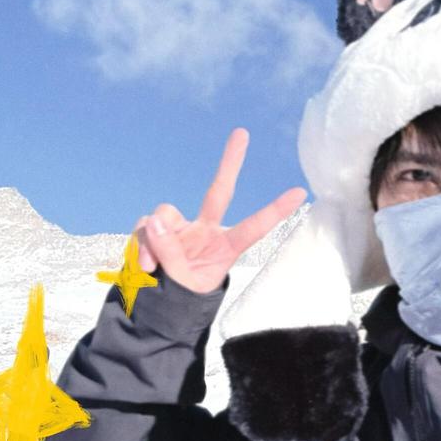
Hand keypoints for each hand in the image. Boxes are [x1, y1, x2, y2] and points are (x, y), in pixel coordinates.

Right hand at [132, 128, 306, 294]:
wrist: (159, 307)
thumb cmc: (182, 298)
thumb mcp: (181, 284)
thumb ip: (170, 254)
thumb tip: (155, 219)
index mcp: (224, 248)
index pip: (253, 228)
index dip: (275, 211)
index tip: (300, 193)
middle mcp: (205, 231)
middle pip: (219, 192)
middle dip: (230, 163)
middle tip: (242, 133)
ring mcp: (180, 228)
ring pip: (164, 215)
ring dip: (153, 241)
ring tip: (152, 267)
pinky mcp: (156, 228)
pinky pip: (144, 227)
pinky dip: (140, 245)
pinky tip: (144, 264)